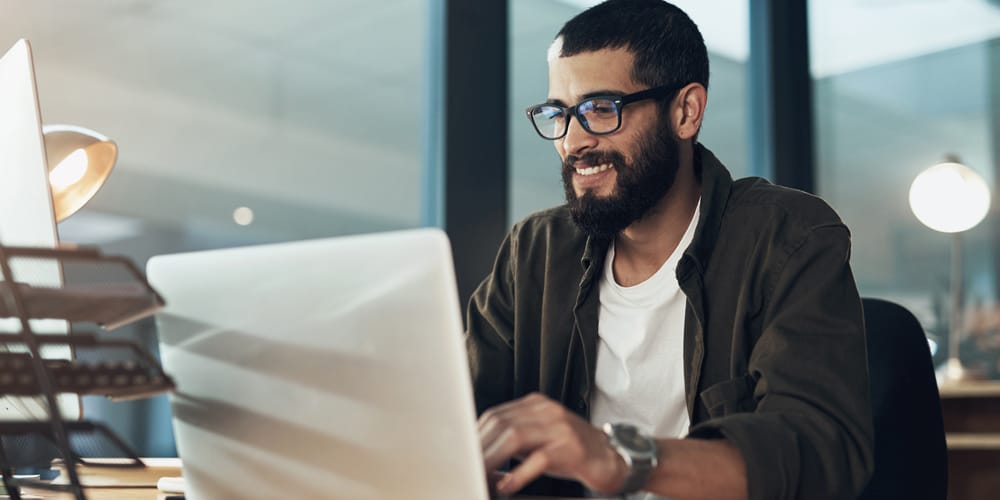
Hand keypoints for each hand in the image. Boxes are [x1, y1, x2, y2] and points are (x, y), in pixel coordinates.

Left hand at [478, 392, 626, 494]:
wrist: (613, 458)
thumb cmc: (573, 453)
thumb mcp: (539, 441)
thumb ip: (512, 442)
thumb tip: (479, 456)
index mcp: (535, 405)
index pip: (495, 416)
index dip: (475, 436)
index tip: (461, 455)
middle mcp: (547, 411)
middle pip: (501, 424)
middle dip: (479, 449)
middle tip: (465, 470)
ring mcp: (560, 427)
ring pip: (515, 436)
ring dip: (493, 459)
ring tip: (480, 477)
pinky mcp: (571, 448)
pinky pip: (539, 458)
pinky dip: (519, 473)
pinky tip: (507, 486)